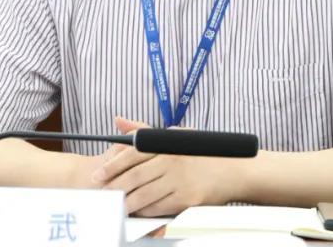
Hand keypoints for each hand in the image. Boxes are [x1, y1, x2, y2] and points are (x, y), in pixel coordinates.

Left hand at [93, 117, 238, 215]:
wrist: (235, 170)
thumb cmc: (203, 152)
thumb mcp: (176, 136)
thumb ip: (145, 131)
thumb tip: (118, 121)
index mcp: (167, 144)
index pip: (133, 153)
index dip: (112, 165)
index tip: (98, 174)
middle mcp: (172, 161)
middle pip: (135, 176)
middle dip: (114, 187)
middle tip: (101, 195)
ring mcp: (180, 181)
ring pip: (144, 195)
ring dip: (126, 203)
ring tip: (114, 207)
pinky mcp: (187, 199)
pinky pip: (159, 208)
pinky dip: (145, 211)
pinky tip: (136, 212)